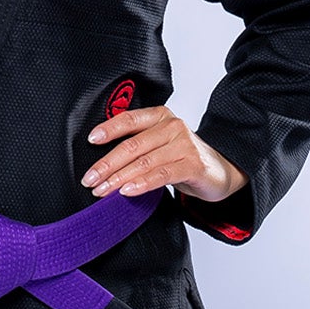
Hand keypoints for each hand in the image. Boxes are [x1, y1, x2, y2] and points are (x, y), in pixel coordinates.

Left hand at [82, 104, 247, 203]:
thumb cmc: (183, 158)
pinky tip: (126, 191)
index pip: (129, 119)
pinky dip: (141, 184)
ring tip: (102, 191)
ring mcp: (184, 145)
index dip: (108, 129)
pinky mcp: (192, 165)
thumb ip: (137, 146)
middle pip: (132, 145)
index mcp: (160, 116)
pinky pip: (161, 175)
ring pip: (143, 162)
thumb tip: (101, 162)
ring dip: (118, 178)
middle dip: (106, 164)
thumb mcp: (159, 145)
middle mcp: (173, 126)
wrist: (220, 171)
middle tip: (89, 179)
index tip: (90, 141)